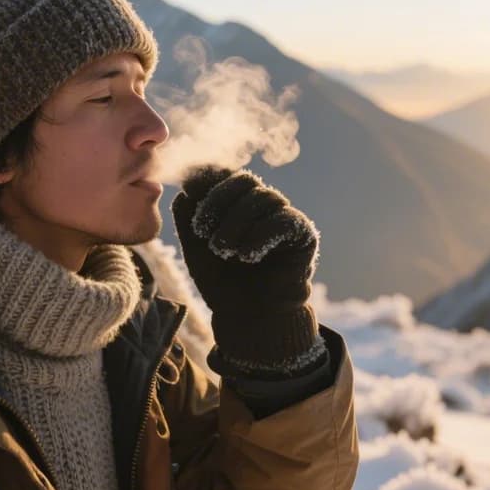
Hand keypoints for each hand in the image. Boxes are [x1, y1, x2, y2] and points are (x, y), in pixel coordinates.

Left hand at [172, 166, 321, 373]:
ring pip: (262, 198)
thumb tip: (186, 187)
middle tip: (202, 231)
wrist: (249, 316)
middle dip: (217, 201)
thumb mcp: (194, 248)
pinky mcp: (303, 234)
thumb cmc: (222, 281)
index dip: (204, 185)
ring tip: (223, 251)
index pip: (223, 173)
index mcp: (236, 201)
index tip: (190, 211)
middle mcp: (261, 204)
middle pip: (243, 180)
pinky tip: (247, 257)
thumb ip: (187, 216)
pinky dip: (260, 236)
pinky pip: (283, 220)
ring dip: (236, 224)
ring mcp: (284, 215)